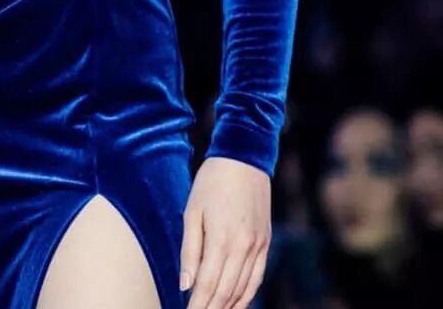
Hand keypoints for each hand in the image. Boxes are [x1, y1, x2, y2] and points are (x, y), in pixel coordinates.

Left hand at [180, 156, 270, 307]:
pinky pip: (257, 277)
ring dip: (228, 306)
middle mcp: (243, 248)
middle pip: (226, 291)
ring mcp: (258, 247)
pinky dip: (247, 294)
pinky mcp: (265, 243)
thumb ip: (190, 250)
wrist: (244, 159)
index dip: (198, 304)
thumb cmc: (212, 182)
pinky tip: (236, 303)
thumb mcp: (192, 211)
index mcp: (222, 239)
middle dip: (211, 308)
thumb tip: (185, 284)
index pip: (208, 284)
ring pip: (243, 289)